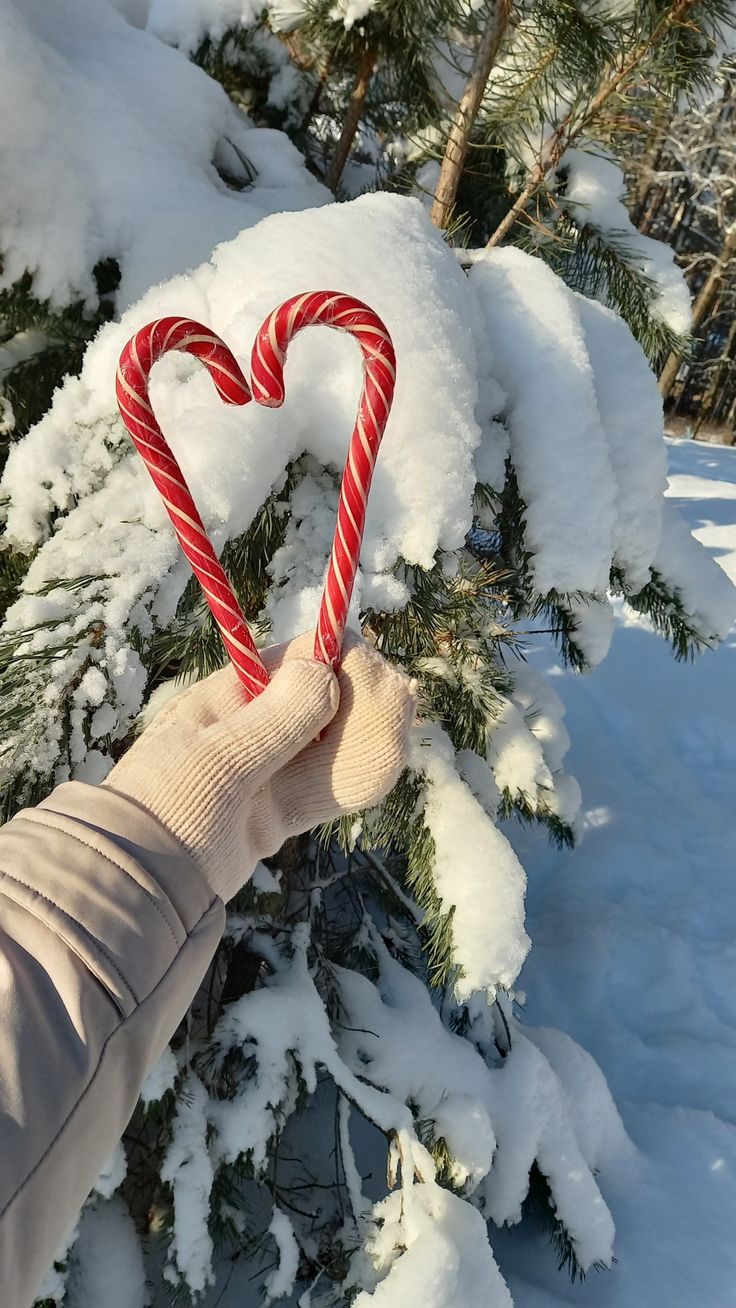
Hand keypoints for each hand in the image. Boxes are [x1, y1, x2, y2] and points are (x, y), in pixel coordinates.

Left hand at [103, 631, 415, 901]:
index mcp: (232, 696)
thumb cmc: (169, 807)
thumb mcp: (222, 758)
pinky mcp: (275, 811)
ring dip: (365, 740)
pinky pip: (327, 786)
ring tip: (392, 738)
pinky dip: (355, 778)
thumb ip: (278, 718)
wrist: (140, 882)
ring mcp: (266, 770)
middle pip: (325, 701)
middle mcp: (254, 726)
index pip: (301, 660)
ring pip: (332, 744)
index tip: (371, 676)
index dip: (341, 661)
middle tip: (393, 712)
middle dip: (362, 704)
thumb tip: (324, 666)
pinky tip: (381, 764)